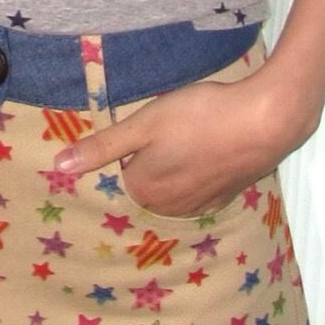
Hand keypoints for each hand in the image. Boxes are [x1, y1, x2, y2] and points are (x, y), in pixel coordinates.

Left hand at [44, 71, 310, 222]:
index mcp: (143, 191)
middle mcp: (170, 208)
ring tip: (195, 136)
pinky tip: (214, 149)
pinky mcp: (227, 197)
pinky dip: (203, 172)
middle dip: (155, 158)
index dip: (135, 142)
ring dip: (180, 165)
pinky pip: (200, 188)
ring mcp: (201, 205)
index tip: (152, 127)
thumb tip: (58, 168)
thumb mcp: (144, 124)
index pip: (122, 169)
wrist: (267, 121)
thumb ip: (101, 148)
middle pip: (148, 180)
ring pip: (175, 185)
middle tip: (176, 129)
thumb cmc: (200, 117)